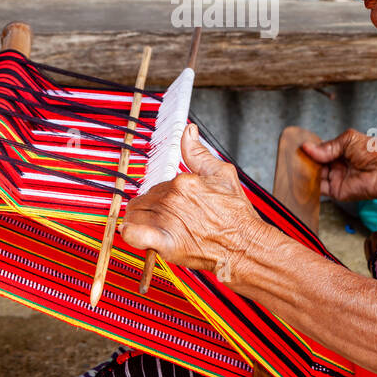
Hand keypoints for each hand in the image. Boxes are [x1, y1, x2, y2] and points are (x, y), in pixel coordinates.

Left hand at [120, 123, 265, 281]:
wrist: (246, 245)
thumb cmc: (237, 214)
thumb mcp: (223, 174)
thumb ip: (199, 153)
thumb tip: (188, 131)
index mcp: (183, 181)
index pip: (159, 184)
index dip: (164, 196)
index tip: (176, 205)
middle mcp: (172, 197)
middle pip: (146, 198)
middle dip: (154, 207)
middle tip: (172, 219)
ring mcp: (167, 219)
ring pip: (137, 214)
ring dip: (142, 219)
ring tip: (158, 228)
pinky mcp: (165, 242)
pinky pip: (136, 234)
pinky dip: (130, 233)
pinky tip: (130, 232)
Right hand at [301, 129, 376, 204]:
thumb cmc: (374, 152)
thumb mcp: (349, 140)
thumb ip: (327, 146)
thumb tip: (307, 147)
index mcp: (345, 150)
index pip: (324, 149)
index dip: (313, 149)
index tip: (301, 147)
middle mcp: (340, 165)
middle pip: (319, 163)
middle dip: (308, 160)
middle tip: (296, 156)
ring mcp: (338, 178)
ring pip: (317, 175)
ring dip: (307, 171)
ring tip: (296, 165)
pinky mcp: (336, 191)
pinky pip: (320, 188)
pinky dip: (310, 184)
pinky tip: (302, 177)